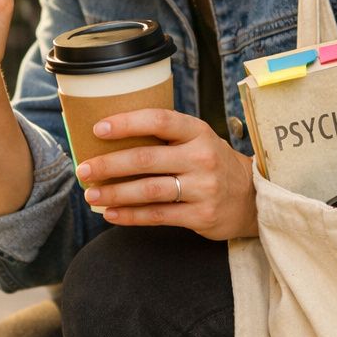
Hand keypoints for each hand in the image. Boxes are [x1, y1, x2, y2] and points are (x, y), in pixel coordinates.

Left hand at [74, 109, 259, 239]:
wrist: (253, 197)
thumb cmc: (211, 163)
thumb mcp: (197, 141)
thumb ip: (165, 137)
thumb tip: (109, 137)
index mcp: (198, 132)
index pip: (159, 121)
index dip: (126, 123)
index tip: (97, 129)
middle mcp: (202, 157)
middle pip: (146, 159)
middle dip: (109, 164)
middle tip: (83, 170)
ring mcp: (204, 188)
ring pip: (149, 190)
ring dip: (115, 193)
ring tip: (91, 194)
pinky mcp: (202, 215)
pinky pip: (158, 215)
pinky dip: (130, 216)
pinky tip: (111, 214)